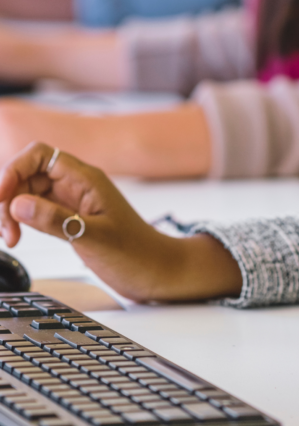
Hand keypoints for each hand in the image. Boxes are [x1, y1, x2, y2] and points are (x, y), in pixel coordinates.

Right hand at [0, 143, 241, 301]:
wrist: (156, 270)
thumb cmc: (136, 254)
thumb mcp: (93, 238)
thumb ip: (56, 220)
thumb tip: (18, 203)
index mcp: (87, 179)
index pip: (40, 154)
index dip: (14, 169)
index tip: (0, 197)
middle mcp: (78, 185)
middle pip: (28, 174)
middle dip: (8, 196)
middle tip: (6, 230)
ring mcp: (73, 200)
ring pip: (28, 192)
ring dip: (11, 211)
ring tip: (10, 238)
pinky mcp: (69, 217)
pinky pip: (36, 208)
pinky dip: (20, 220)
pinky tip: (17, 236)